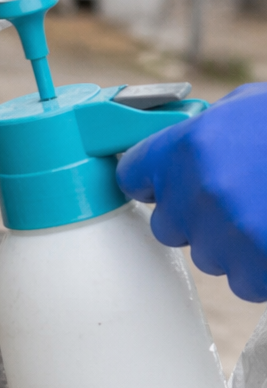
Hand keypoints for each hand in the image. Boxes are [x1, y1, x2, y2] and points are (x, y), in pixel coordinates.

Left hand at [117, 82, 266, 300]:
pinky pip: (245, 282)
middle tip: (242, 200)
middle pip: (168, 226)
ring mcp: (227, 234)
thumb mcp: (252, 106)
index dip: (155, 181)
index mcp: (188, 146)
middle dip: (199, 218)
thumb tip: (184, 146)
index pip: (134, 175)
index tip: (167, 184)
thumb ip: (209, 128)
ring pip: (209, 257)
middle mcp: (197, 192)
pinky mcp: (257, 268)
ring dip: (237, 245)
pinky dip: (264, 269)